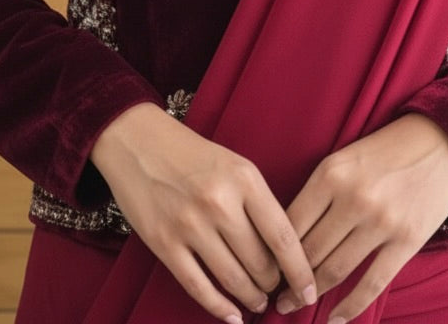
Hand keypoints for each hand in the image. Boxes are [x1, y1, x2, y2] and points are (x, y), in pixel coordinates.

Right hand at [90, 103, 316, 322]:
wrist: (138, 141)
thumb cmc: (191, 154)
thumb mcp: (235, 165)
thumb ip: (258, 201)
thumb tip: (281, 249)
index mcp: (244, 179)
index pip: (283, 236)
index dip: (300, 271)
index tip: (309, 290)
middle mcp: (220, 202)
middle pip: (260, 262)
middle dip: (273, 283)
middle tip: (276, 289)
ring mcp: (190, 225)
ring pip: (233, 278)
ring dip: (250, 298)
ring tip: (258, 302)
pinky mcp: (164, 243)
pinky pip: (198, 286)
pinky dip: (219, 307)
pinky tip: (232, 316)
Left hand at [275, 114, 447, 321]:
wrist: (441, 141)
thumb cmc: (385, 150)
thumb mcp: (344, 159)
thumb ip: (318, 191)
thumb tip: (287, 235)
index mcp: (331, 173)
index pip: (290, 223)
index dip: (273, 252)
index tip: (264, 267)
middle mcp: (354, 198)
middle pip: (309, 251)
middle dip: (288, 278)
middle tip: (274, 296)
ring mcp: (382, 221)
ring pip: (335, 270)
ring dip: (311, 294)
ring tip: (295, 306)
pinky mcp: (407, 240)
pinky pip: (372, 284)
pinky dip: (350, 307)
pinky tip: (335, 320)